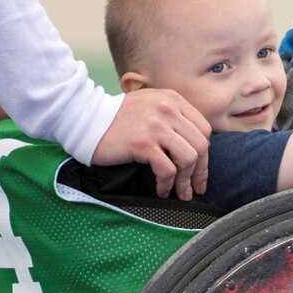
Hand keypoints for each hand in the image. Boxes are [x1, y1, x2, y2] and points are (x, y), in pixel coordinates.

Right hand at [91, 88, 210, 199]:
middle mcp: (168, 109)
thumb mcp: (150, 105)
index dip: (206, 155)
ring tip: (179, 193)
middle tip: (194, 189)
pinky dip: (167, 185)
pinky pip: (167, 170)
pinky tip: (161, 191)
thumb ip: (173, 117)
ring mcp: (156, 126)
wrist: (86, 119)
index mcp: (173, 100)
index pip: (204, 130)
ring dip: (185, 181)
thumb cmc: (118, 118)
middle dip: (200, 172)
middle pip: (200, 146)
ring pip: (188, 159)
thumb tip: (195, 146)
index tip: (200, 172)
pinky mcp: (143, 143)